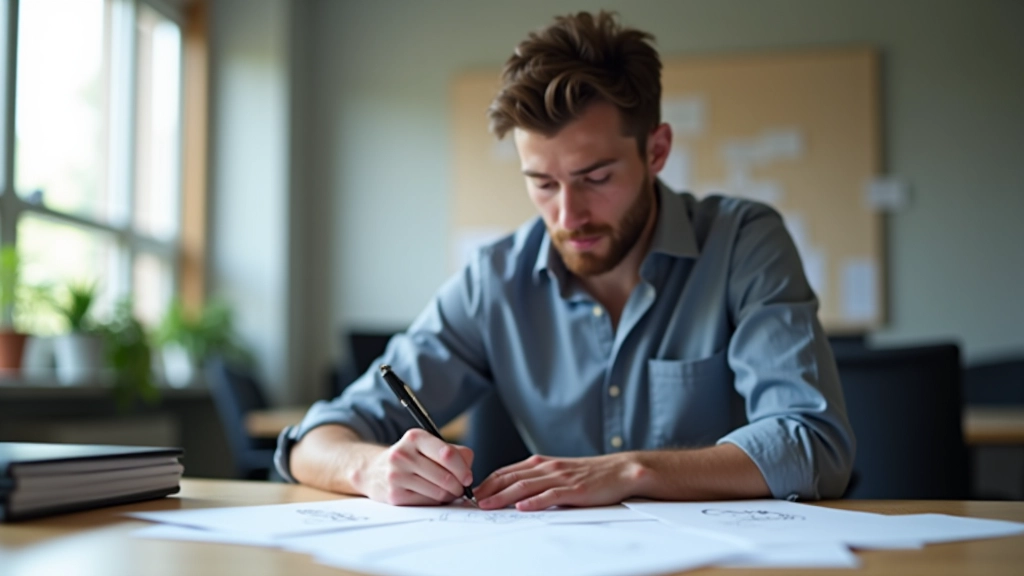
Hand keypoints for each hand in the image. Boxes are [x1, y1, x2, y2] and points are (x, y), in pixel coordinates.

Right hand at [356, 428, 474, 505]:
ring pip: (438, 492)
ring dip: (449, 495)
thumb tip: (467, 469)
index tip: (468, 477)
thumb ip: (455, 452)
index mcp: (415, 437)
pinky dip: (436, 502)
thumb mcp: (429, 446)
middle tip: (460, 488)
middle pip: (445, 477)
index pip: (447, 454)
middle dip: (459, 486)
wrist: (374, 471)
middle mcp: (403, 454)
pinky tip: (433, 496)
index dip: (463, 469)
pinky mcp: (394, 495)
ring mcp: (397, 475)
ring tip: (447, 492)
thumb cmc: (410, 458)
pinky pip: (427, 503)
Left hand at [473, 453, 647, 510]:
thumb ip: (538, 479)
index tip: (473, 492)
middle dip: (489, 489)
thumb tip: (513, 492)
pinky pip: (550, 496)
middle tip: (473, 501)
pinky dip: (534, 501)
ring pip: (525, 486)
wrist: (619, 470)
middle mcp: (547, 468)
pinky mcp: (574, 490)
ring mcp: (560, 478)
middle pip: (511, 478)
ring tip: (488, 505)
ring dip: (504, 496)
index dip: (488, 481)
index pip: (507, 471)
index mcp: (541, 463)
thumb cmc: (589, 474)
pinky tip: (522, 507)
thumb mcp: (558, 472)